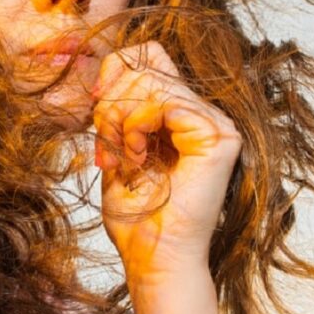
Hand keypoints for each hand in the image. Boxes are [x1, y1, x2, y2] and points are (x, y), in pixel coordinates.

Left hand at [92, 41, 241, 280]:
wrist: (153, 257)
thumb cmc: (135, 216)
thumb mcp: (117, 149)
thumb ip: (117, 110)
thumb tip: (105, 74)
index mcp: (181, 115)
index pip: (151, 55)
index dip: (117, 68)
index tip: (95, 103)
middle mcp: (203, 115)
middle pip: (146, 65)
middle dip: (110, 102)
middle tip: (105, 145)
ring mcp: (215, 124)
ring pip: (152, 81)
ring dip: (119, 118)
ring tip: (120, 156)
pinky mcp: (218, 136)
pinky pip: (165, 101)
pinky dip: (137, 126)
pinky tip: (137, 158)